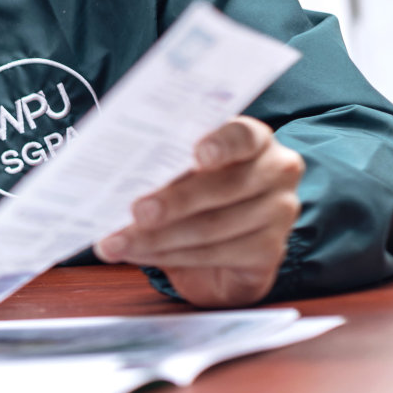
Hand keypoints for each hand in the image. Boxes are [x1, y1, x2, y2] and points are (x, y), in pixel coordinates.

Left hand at [95, 116, 304, 307]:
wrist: (215, 251)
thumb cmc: (190, 195)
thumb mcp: (177, 171)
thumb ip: (162, 165)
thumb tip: (114, 171)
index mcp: (253, 140)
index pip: (244, 135)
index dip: (221, 145)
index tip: (197, 155)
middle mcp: (275, 172)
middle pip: (223, 186)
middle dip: (173, 202)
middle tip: (135, 212)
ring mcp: (278, 213)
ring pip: (213, 227)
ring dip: (157, 237)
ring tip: (116, 242)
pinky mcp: (270, 252)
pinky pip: (215, 255)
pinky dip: (168, 256)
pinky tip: (138, 254)